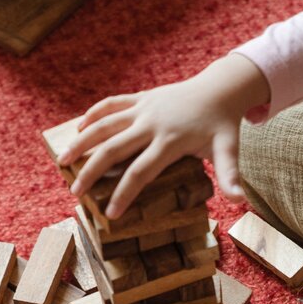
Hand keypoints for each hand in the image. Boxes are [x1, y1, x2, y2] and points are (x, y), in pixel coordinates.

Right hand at [56, 54, 270, 217]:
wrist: (219, 88)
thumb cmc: (222, 125)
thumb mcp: (229, 150)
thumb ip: (230, 176)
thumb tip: (241, 202)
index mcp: (169, 141)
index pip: (141, 172)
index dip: (124, 194)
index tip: (110, 215)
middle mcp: (151, 123)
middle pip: (113, 149)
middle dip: (92, 172)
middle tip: (75, 194)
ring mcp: (142, 108)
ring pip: (104, 124)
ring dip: (81, 142)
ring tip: (61, 161)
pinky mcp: (139, 98)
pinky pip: (111, 105)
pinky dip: (92, 115)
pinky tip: (77, 129)